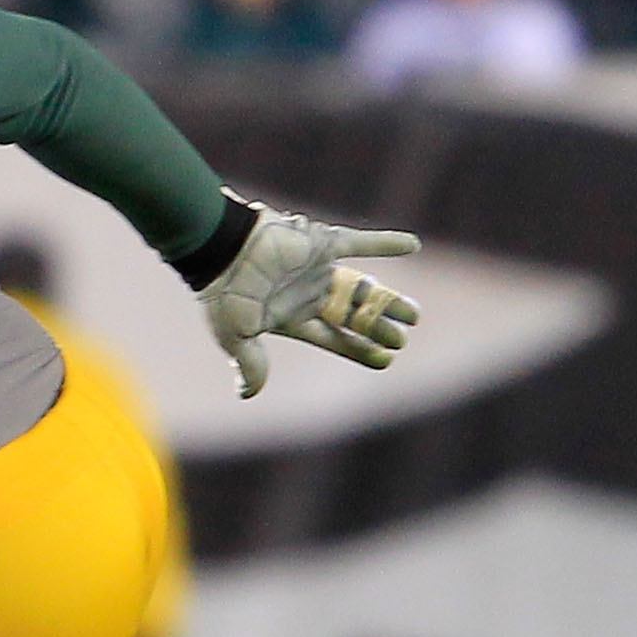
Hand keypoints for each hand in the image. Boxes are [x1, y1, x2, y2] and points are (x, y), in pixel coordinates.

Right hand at [197, 205, 420, 398]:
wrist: (222, 248)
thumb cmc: (226, 294)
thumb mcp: (235, 336)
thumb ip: (250, 363)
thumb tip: (247, 394)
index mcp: (292, 318)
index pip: (332, 339)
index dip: (359, 350)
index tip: (386, 360)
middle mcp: (308, 294)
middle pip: (353, 317)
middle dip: (377, 328)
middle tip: (402, 338)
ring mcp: (317, 269)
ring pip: (362, 287)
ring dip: (387, 299)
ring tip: (414, 314)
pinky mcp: (321, 242)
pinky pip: (358, 242)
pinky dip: (384, 243)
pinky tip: (413, 246)